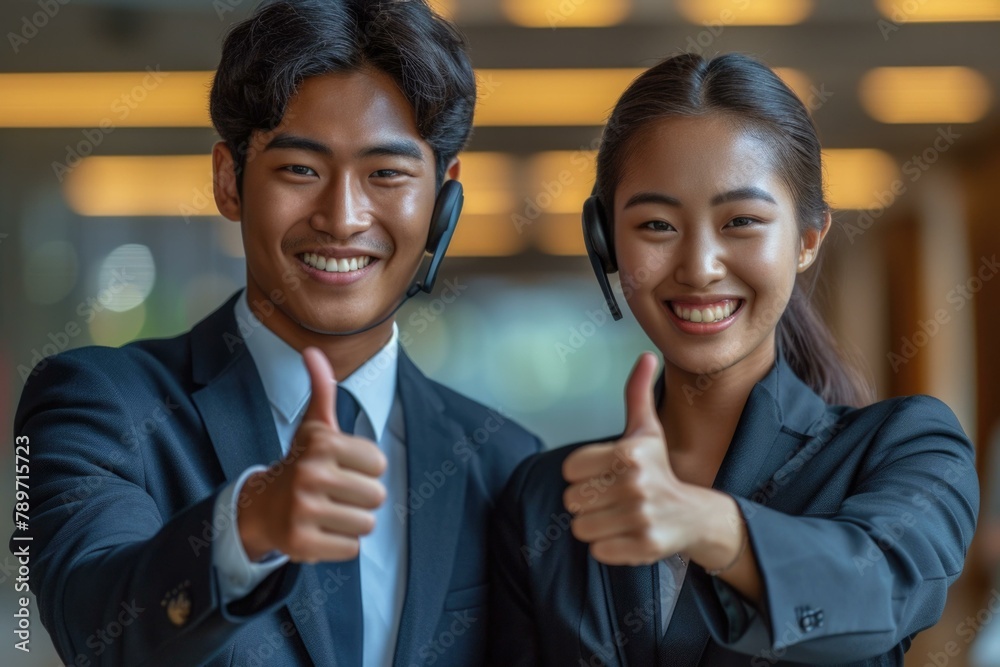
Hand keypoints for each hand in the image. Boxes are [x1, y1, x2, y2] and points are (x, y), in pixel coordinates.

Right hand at [237, 347, 386, 562]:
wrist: (261, 507)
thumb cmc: (300, 463)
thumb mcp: (313, 426)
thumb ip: (321, 389)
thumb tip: (313, 350)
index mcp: (322, 445)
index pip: (380, 464)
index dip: (366, 468)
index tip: (342, 468)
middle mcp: (311, 476)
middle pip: (377, 496)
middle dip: (361, 498)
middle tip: (336, 493)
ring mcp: (304, 511)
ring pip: (367, 524)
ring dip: (352, 521)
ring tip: (329, 511)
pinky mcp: (302, 544)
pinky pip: (351, 548)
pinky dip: (340, 544)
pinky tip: (320, 530)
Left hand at [562, 352, 718, 565]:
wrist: (696, 516)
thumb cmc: (660, 469)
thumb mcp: (647, 430)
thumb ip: (638, 393)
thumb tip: (646, 355)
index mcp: (628, 453)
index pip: (568, 468)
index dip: (583, 474)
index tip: (605, 474)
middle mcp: (635, 484)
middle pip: (571, 500)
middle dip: (588, 501)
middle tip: (612, 497)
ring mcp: (640, 517)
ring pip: (580, 528)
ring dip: (595, 525)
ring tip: (618, 516)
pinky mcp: (644, 547)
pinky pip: (597, 551)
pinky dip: (608, 546)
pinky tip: (627, 534)